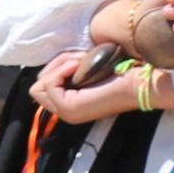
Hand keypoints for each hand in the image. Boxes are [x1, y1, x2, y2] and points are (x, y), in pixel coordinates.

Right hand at [32, 48, 152, 125]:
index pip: (41, 86)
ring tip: (80, 61)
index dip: (54, 68)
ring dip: (58, 66)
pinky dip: (60, 70)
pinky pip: (48, 84)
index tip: (77, 60)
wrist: (137, 83)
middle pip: (36, 87)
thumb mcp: (84, 70)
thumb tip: (49, 65)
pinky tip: (78, 66)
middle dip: (53, 66)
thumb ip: (66, 72)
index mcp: (69, 104)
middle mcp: (65, 112)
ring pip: (39, 85)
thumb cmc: (117, 73)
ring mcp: (66, 113)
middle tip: (77, 60)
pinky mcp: (69, 108)